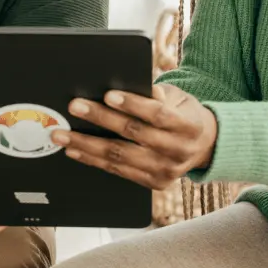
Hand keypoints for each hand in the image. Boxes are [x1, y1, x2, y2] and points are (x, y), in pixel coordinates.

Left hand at [50, 83, 217, 189]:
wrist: (204, 146)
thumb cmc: (184, 114)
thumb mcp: (179, 98)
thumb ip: (158, 93)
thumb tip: (135, 84)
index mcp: (188, 125)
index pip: (158, 114)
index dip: (134, 104)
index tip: (109, 94)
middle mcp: (177, 151)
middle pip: (134, 134)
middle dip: (101, 119)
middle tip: (74, 107)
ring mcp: (165, 171)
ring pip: (120, 157)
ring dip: (87, 144)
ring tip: (62, 134)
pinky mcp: (153, 183)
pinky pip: (118, 171)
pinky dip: (93, 160)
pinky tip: (75, 150)